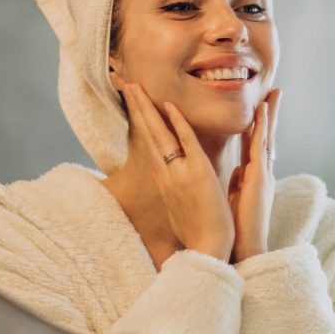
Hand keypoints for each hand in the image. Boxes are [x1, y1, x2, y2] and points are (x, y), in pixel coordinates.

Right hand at [122, 83, 234, 260]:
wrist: (208, 249)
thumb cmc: (196, 232)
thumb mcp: (176, 208)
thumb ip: (168, 186)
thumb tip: (158, 172)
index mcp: (164, 181)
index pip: (149, 144)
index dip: (140, 123)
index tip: (133, 104)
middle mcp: (166, 174)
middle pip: (148, 135)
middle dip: (137, 108)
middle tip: (126, 85)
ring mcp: (180, 173)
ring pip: (160, 134)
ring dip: (148, 109)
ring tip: (135, 87)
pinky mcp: (197, 173)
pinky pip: (186, 142)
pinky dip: (177, 123)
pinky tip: (168, 105)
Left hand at [227, 89, 280, 262]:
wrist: (243, 249)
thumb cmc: (236, 229)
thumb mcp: (234, 199)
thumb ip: (236, 183)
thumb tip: (235, 171)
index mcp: (253, 178)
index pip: (255, 145)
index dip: (258, 125)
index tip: (260, 107)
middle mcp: (261, 173)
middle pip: (266, 136)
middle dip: (270, 114)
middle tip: (275, 92)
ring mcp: (262, 175)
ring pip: (266, 137)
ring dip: (269, 115)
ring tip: (272, 94)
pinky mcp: (259, 179)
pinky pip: (260, 147)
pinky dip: (261, 128)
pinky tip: (262, 112)